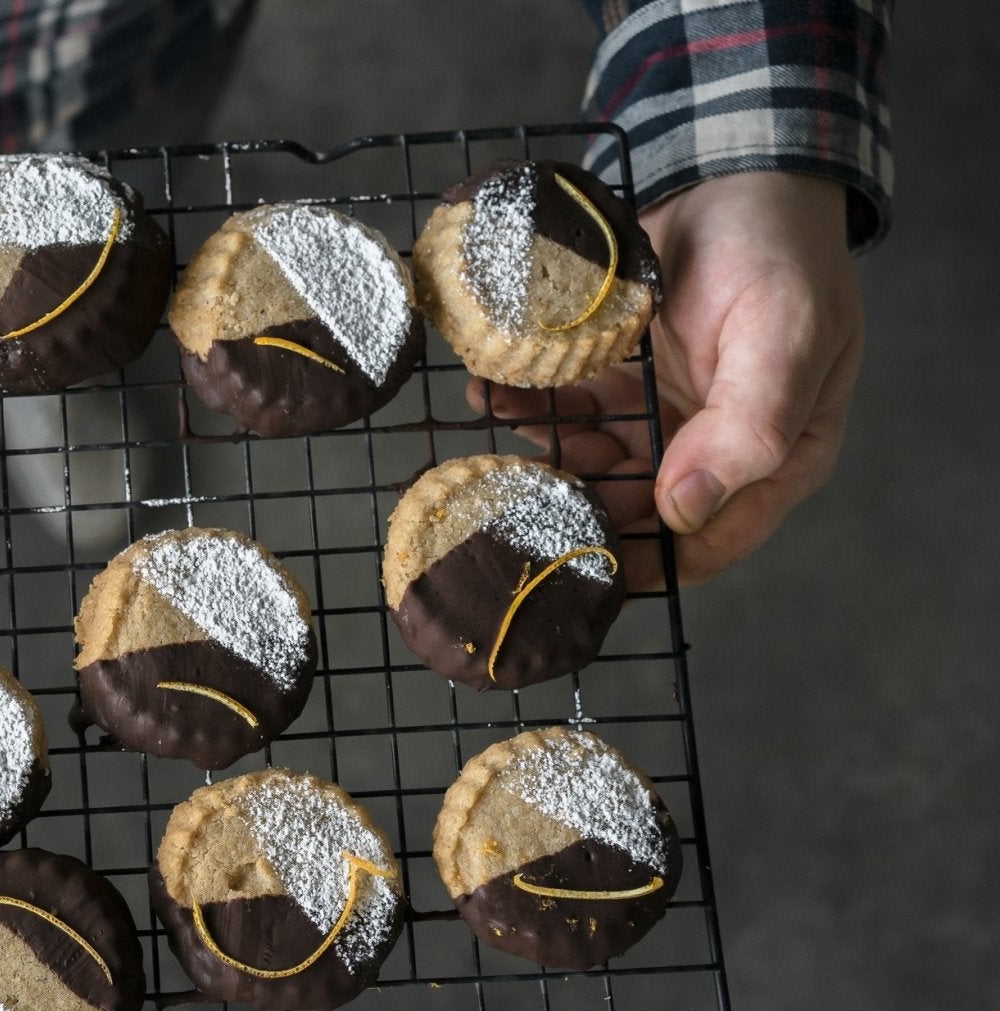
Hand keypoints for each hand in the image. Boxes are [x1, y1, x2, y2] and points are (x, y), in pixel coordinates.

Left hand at [474, 171, 863, 585]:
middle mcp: (716, 450)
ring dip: (546, 458)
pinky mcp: (622, 385)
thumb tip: (685, 511)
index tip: (579, 568)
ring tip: (499, 433)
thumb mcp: (785, 335)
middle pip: (638, 513)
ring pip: (594, 467)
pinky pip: (571, 414)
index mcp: (777, 457)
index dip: (647, 566)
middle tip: (512, 501)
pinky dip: (534, 410)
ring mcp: (666, 419)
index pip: (710, 543)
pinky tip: (495, 396)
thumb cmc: (779, 252)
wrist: (739, 173)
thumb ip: (749, 427)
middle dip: (576, 508)